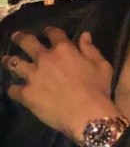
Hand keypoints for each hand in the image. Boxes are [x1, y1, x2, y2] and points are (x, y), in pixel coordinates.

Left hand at [2, 27, 117, 141]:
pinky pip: (13, 89)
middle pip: (26, 42)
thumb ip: (91, 49)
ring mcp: (33, 76)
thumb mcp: (102, 67)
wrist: (87, 115)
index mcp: (64, 49)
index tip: (47, 32)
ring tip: (7, 61)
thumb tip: (85, 34)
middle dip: (20, 38)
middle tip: (16, 37)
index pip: (53, 33)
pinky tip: (15, 91)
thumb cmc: (98, 91)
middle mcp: (44, 59)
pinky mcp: (27, 94)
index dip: (49, 31)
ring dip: (9, 61)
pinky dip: (14, 90)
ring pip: (14, 63)